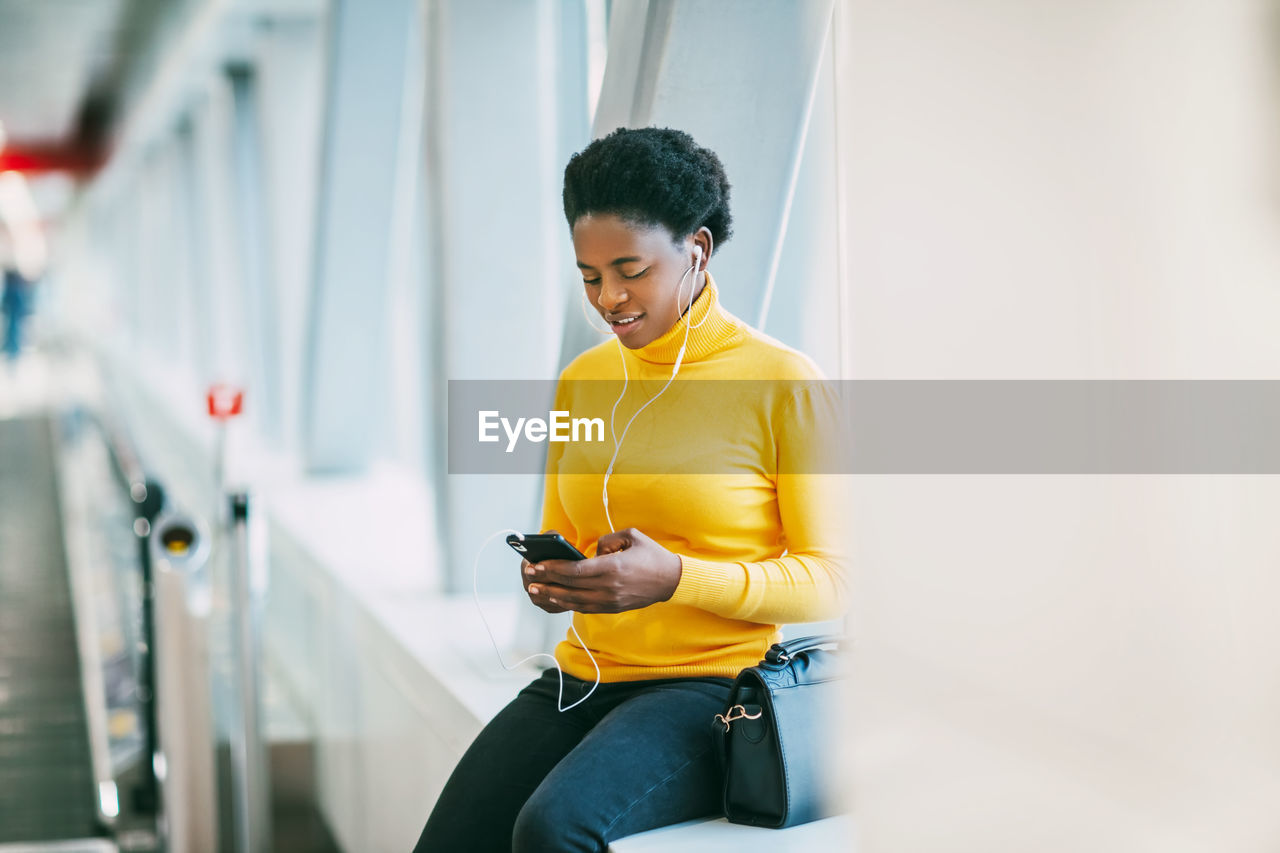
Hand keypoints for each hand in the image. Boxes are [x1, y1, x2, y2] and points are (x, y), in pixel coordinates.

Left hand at [523, 528, 682, 613]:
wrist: (671, 581)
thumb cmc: (652, 555)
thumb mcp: (632, 536)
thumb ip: (607, 540)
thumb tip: (592, 551)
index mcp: (612, 568)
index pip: (574, 571)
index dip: (553, 569)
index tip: (536, 566)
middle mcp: (609, 587)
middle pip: (570, 587)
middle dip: (547, 582)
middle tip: (529, 579)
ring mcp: (610, 601)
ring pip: (574, 601)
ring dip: (553, 596)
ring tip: (536, 591)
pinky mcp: (612, 608)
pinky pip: (585, 608)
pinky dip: (568, 604)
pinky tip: (557, 598)